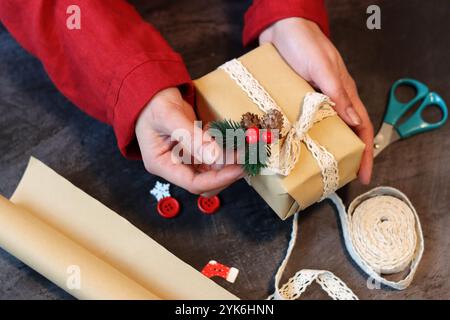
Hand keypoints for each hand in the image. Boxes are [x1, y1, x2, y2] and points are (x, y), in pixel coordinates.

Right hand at [135, 87, 242, 193]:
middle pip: (206, 182)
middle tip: (248, 156)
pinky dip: (227, 151)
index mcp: (162, 164)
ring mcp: (186, 159)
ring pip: (213, 171)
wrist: (152, 91)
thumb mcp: (170, 116)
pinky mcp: (195, 150)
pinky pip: (215, 157)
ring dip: (231, 162)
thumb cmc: (153, 103)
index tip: (239, 168)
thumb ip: (192, 137)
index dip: (218, 179)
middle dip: (227, 172)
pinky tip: (236, 141)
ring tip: (247, 148)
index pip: (193, 183)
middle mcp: (175, 166)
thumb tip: (216, 157)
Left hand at [259, 17, 373, 183]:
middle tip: (335, 178)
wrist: (279, 27)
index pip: (360, 127)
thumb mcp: (322, 67)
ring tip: (311, 169)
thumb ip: (336, 92)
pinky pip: (298, 121)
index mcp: (343, 92)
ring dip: (318, 148)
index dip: (364, 153)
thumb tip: (353, 121)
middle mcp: (329, 100)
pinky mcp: (293, 98)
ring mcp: (310, 100)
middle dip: (342, 156)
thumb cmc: (304, 42)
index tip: (363, 175)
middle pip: (341, 133)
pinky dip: (296, 135)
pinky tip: (288, 147)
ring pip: (319, 130)